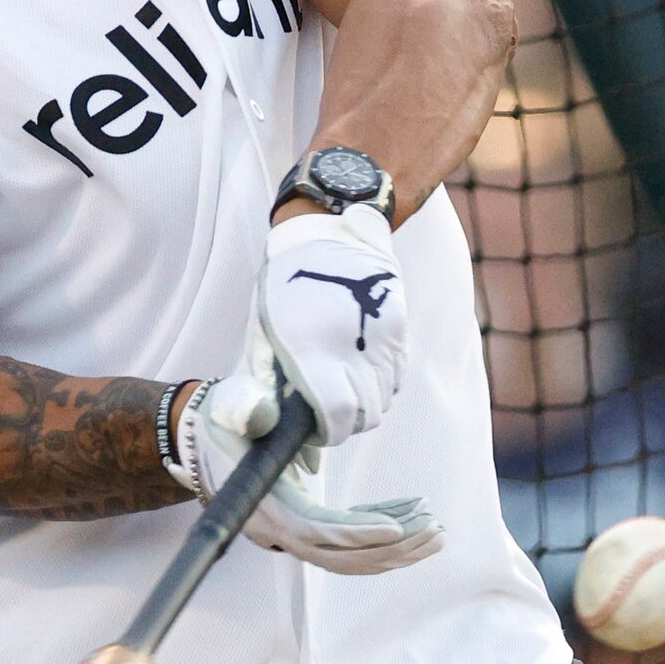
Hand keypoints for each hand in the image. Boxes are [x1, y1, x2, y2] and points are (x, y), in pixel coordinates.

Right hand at [174, 374, 442, 575]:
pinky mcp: (303, 528)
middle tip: (436, 529)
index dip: (359, 534)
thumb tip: (262, 413)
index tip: (399, 528)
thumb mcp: (231, 406)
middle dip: (392, 547)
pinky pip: (348, 543)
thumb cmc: (222, 419)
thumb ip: (248, 409)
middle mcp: (278, 532)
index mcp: (266, 506)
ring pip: (350, 557)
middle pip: (341, 556)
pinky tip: (410, 514)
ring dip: (395, 548)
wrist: (202, 437)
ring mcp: (290, 535)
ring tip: (435, 529)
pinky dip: (381, 534)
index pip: (316, 532)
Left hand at [255, 203, 406, 457]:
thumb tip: (281, 423)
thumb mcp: (266, 334)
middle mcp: (354, 347)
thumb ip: (274, 382)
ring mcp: (382, 338)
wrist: (326, 232)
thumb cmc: (283, 287)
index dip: (329, 432)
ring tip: (343, 386)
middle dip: (347, 421)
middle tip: (328, 411)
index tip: (317, 428)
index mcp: (314, 350)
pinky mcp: (398, 327)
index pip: (338, 415)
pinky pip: (397, 376)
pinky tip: (360, 368)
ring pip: (385, 398)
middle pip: (367, 414)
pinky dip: (382, 383)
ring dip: (365, 403)